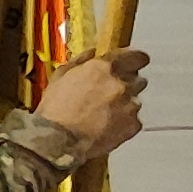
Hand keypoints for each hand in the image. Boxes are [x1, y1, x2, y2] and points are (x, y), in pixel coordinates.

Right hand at [34, 49, 151, 155]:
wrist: (58, 139)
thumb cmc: (55, 107)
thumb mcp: (60, 77)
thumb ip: (79, 61)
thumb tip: (92, 52)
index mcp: (104, 68)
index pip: (135, 57)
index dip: (136, 59)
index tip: (135, 62)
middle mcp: (121, 84)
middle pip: (137, 80)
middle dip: (127, 85)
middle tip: (110, 95)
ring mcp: (130, 105)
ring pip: (135, 101)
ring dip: (125, 105)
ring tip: (105, 115)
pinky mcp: (134, 125)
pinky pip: (134, 120)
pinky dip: (124, 123)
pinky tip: (107, 127)